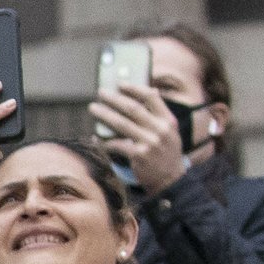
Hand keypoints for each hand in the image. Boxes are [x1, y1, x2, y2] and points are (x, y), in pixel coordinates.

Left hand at [89, 80, 186, 195]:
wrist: (170, 179)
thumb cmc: (166, 154)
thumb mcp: (170, 133)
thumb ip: (158, 116)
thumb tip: (147, 93)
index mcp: (168, 120)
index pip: (152, 97)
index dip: (135, 88)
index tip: (120, 84)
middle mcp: (160, 129)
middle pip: (133, 108)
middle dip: (114, 99)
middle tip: (101, 93)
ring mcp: (150, 142)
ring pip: (121, 123)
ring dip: (104, 114)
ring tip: (93, 108)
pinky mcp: (139, 155)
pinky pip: (116, 144)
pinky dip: (104, 141)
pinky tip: (95, 137)